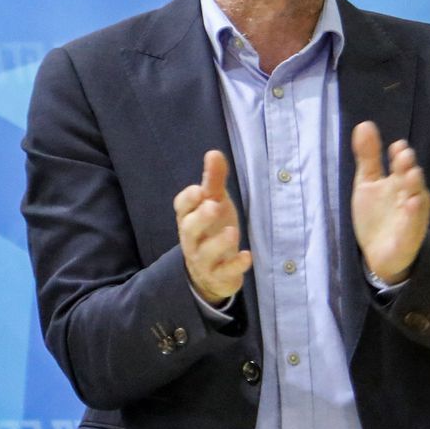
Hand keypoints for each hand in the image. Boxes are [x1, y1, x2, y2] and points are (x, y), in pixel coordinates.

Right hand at [173, 150, 251, 303]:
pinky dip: (235, 265)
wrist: (210, 273)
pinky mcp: (219, 276)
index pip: (182, 208)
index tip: (199, 190)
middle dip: (200, 218)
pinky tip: (247, 256)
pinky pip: (224, 273)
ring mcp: (204, 260)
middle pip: (189, 230)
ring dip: (218, 243)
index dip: (188, 200)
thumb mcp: (214, 202)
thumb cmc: (211, 230)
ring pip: (205, 253)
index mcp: (189, 218)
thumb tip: (213, 153)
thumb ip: (213, 180)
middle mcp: (192, 239)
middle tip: (213, 206)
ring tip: (232, 231)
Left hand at [351, 121, 429, 284]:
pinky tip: (412, 203)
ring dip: (415, 186)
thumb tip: (364, 124)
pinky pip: (414, 224)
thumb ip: (368, 156)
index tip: (396, 145)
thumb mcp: (367, 183)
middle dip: (409, 167)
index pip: (401, 164)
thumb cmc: (377, 214)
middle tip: (404, 155)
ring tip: (411, 174)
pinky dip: (415, 214)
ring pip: (417, 198)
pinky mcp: (410, 235)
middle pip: (411, 178)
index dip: (400, 155)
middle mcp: (409, 195)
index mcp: (399, 181)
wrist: (378, 253)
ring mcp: (412, 215)